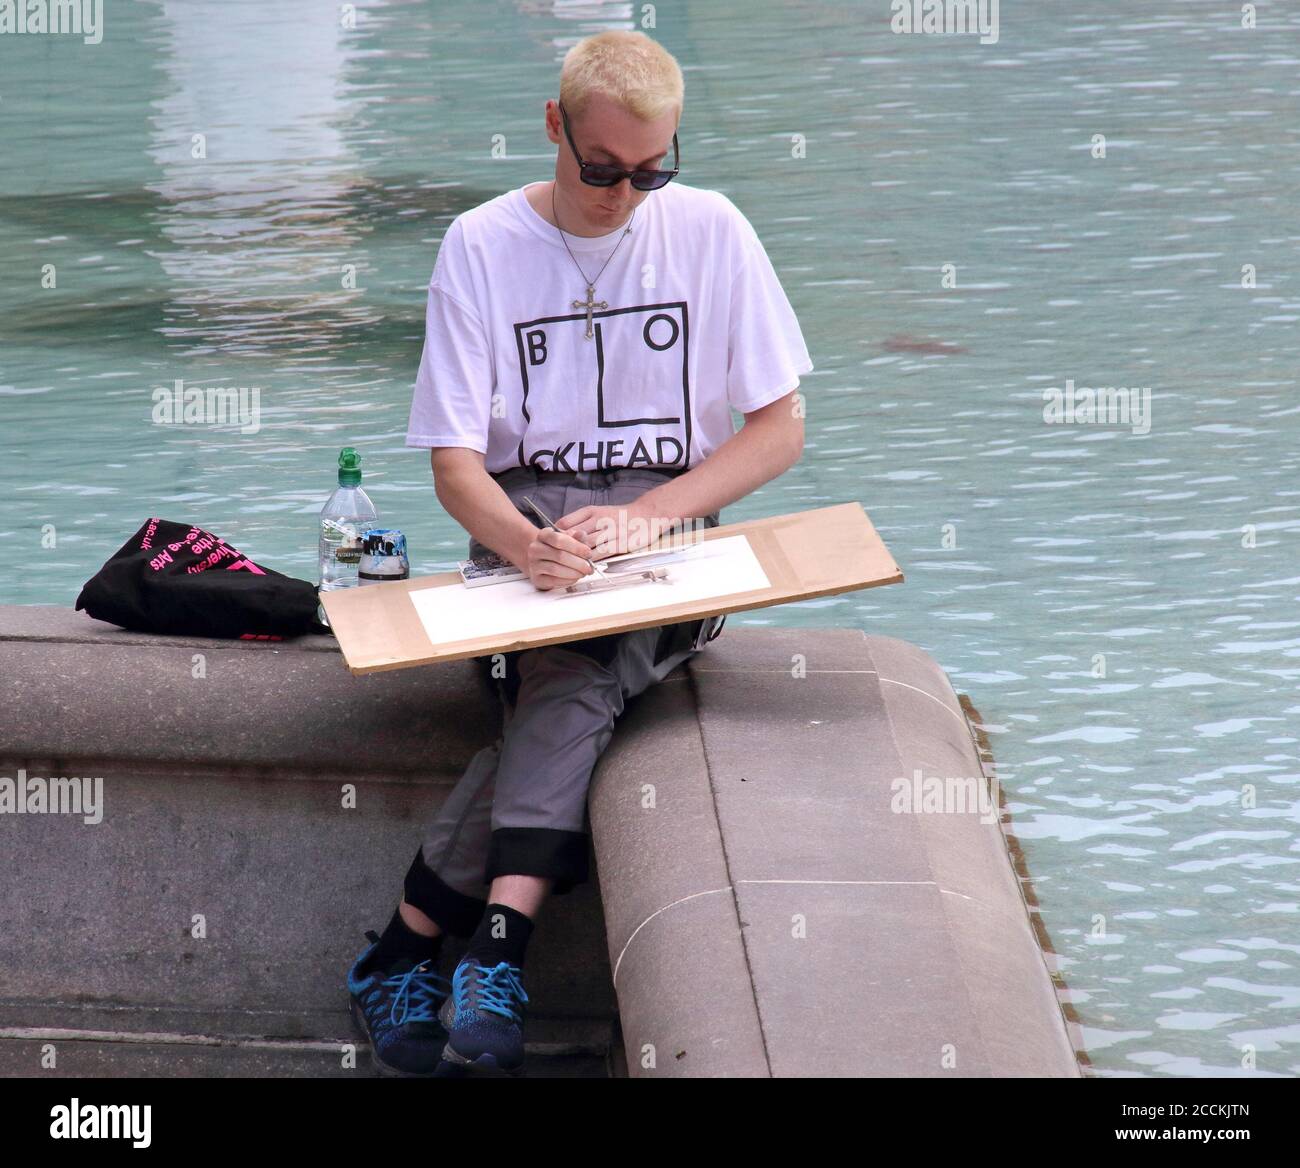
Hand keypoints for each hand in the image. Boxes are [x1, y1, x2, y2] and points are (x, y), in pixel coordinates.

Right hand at [520, 524, 597, 591]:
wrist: (543, 559)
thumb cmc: (558, 548)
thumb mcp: (568, 539)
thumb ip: (577, 537)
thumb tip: (582, 535)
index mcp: (543, 535)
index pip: (559, 539)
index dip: (576, 547)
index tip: (588, 553)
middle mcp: (535, 548)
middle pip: (559, 555)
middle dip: (578, 563)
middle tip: (589, 567)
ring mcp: (534, 564)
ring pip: (555, 569)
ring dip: (574, 573)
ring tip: (583, 573)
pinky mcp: (537, 578)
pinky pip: (553, 581)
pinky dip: (567, 580)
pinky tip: (575, 578)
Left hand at [555, 499, 673, 558]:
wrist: (647, 515)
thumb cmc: (620, 516)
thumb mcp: (599, 512)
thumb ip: (580, 521)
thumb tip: (559, 530)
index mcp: (592, 511)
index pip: (566, 523)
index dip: (556, 536)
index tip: (550, 544)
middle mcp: (601, 520)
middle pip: (574, 535)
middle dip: (564, 548)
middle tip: (555, 558)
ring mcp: (611, 532)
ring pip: (587, 545)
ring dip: (577, 556)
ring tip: (569, 565)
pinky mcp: (621, 543)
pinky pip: (602, 553)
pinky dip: (592, 560)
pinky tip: (586, 565)